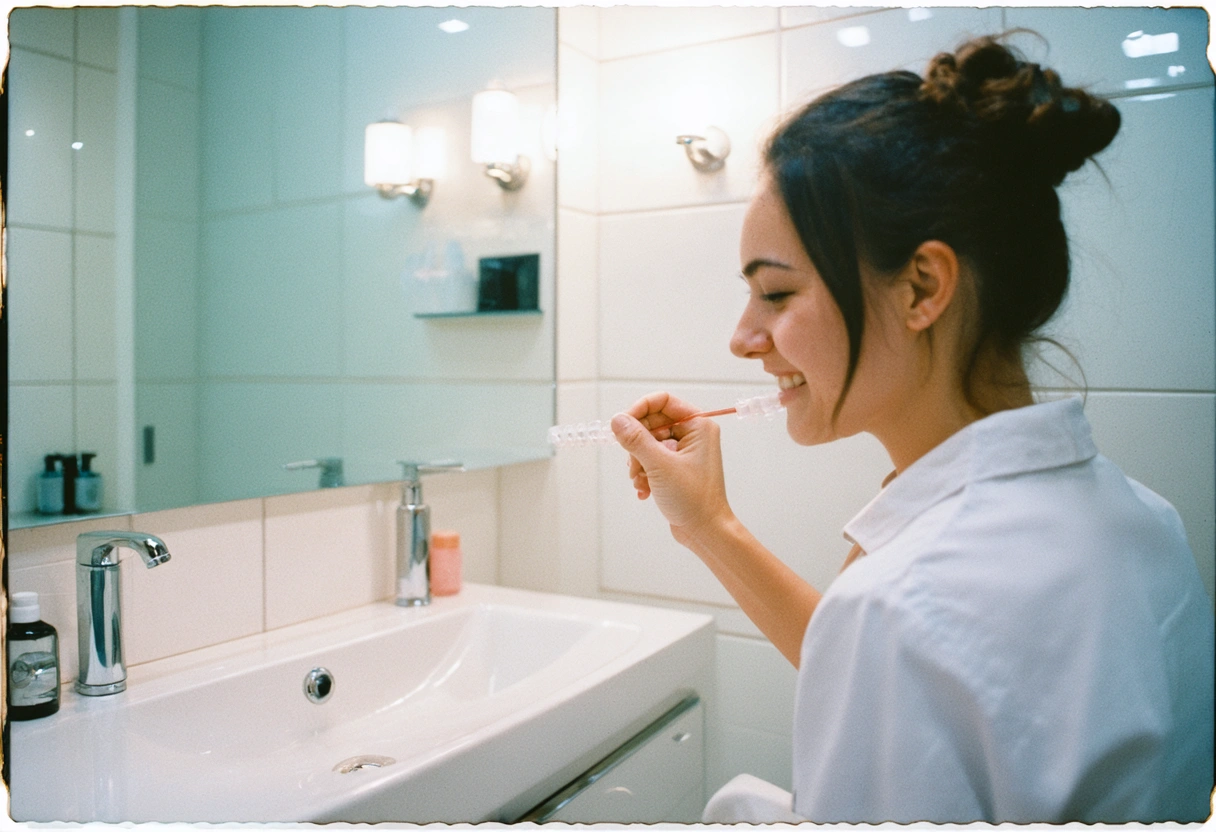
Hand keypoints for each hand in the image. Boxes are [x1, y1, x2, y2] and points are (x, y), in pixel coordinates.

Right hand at [611, 392, 733, 539]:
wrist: (705, 532)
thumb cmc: (693, 499)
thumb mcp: (660, 465)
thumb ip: (636, 440)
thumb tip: (617, 419)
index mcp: (698, 426)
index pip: (663, 401)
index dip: (640, 410)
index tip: (622, 426)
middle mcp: (693, 436)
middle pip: (652, 424)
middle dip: (637, 444)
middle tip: (632, 464)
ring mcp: (684, 453)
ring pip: (649, 444)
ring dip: (638, 462)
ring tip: (639, 481)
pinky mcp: (676, 469)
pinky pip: (652, 460)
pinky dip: (644, 473)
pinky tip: (644, 490)